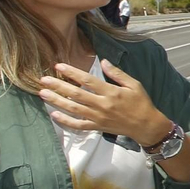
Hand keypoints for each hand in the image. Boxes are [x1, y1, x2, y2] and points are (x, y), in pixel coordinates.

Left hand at [40, 60, 172, 144]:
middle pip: (76, 94)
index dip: (72, 73)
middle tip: (43, 80)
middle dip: (58, 86)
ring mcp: (97, 117)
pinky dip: (65, 121)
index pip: (87, 80)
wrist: (146, 126)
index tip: (59, 66)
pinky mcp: (96, 127)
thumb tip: (103, 61)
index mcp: (111, 92)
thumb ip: (117, 73)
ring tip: (43, 94)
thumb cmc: (141, 103)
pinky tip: (54, 114)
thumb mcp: (134, 84)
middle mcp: (102, 105)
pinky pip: (78, 125)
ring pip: (73, 109)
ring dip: (56, 101)